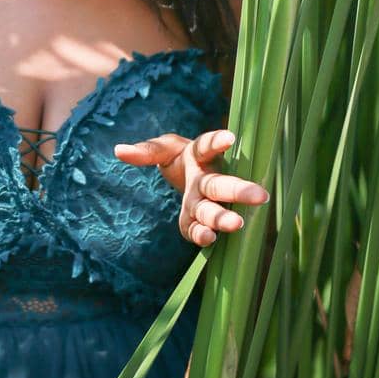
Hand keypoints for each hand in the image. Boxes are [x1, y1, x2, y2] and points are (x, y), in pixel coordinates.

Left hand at [113, 128, 269, 246]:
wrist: (187, 177)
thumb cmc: (178, 158)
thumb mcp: (162, 149)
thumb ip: (145, 151)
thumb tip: (118, 150)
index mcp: (198, 155)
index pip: (207, 145)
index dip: (217, 142)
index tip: (230, 138)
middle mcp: (205, 178)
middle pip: (220, 184)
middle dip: (237, 190)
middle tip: (260, 195)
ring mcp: (204, 200)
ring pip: (213, 208)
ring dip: (222, 216)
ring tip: (237, 224)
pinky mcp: (196, 219)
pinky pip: (198, 227)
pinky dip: (200, 233)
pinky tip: (207, 239)